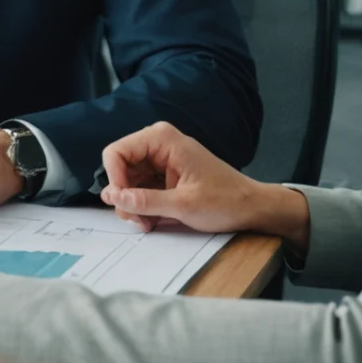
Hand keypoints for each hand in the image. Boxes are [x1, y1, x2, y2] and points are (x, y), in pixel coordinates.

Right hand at [99, 121, 310, 250]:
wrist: (250, 207)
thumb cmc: (224, 201)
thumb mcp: (183, 205)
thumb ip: (144, 201)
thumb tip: (111, 196)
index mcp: (161, 139)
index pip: (115, 153)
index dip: (115, 180)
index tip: (126, 205)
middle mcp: (157, 144)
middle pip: (119, 169)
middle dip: (124, 198)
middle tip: (139, 221)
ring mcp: (159, 159)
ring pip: (126, 182)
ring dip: (132, 206)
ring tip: (149, 223)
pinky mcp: (162, 174)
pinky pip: (139, 189)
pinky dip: (142, 207)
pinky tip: (154, 220)